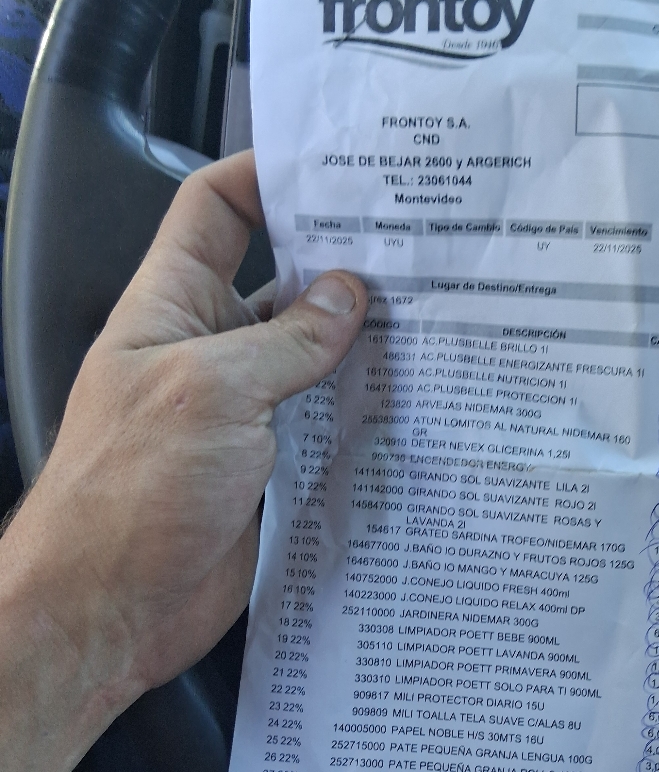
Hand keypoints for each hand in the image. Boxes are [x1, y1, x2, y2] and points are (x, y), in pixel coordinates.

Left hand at [0, 150, 366, 771]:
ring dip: (361, 339)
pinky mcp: (267, 464)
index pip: (215, 209)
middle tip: (419, 244)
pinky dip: (361, 407)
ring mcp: (240, 408)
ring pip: (309, 352)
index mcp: (171, 305)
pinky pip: (320, 418)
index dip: (266, 173)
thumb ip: (287, 341)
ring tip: (437, 317)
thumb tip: (349, 294)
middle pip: (278, 278)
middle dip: (340, 259)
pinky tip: (413, 399)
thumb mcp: (213, 393)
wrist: (108, 610)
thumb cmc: (130, 491)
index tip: (337, 161)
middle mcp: (207, 347)